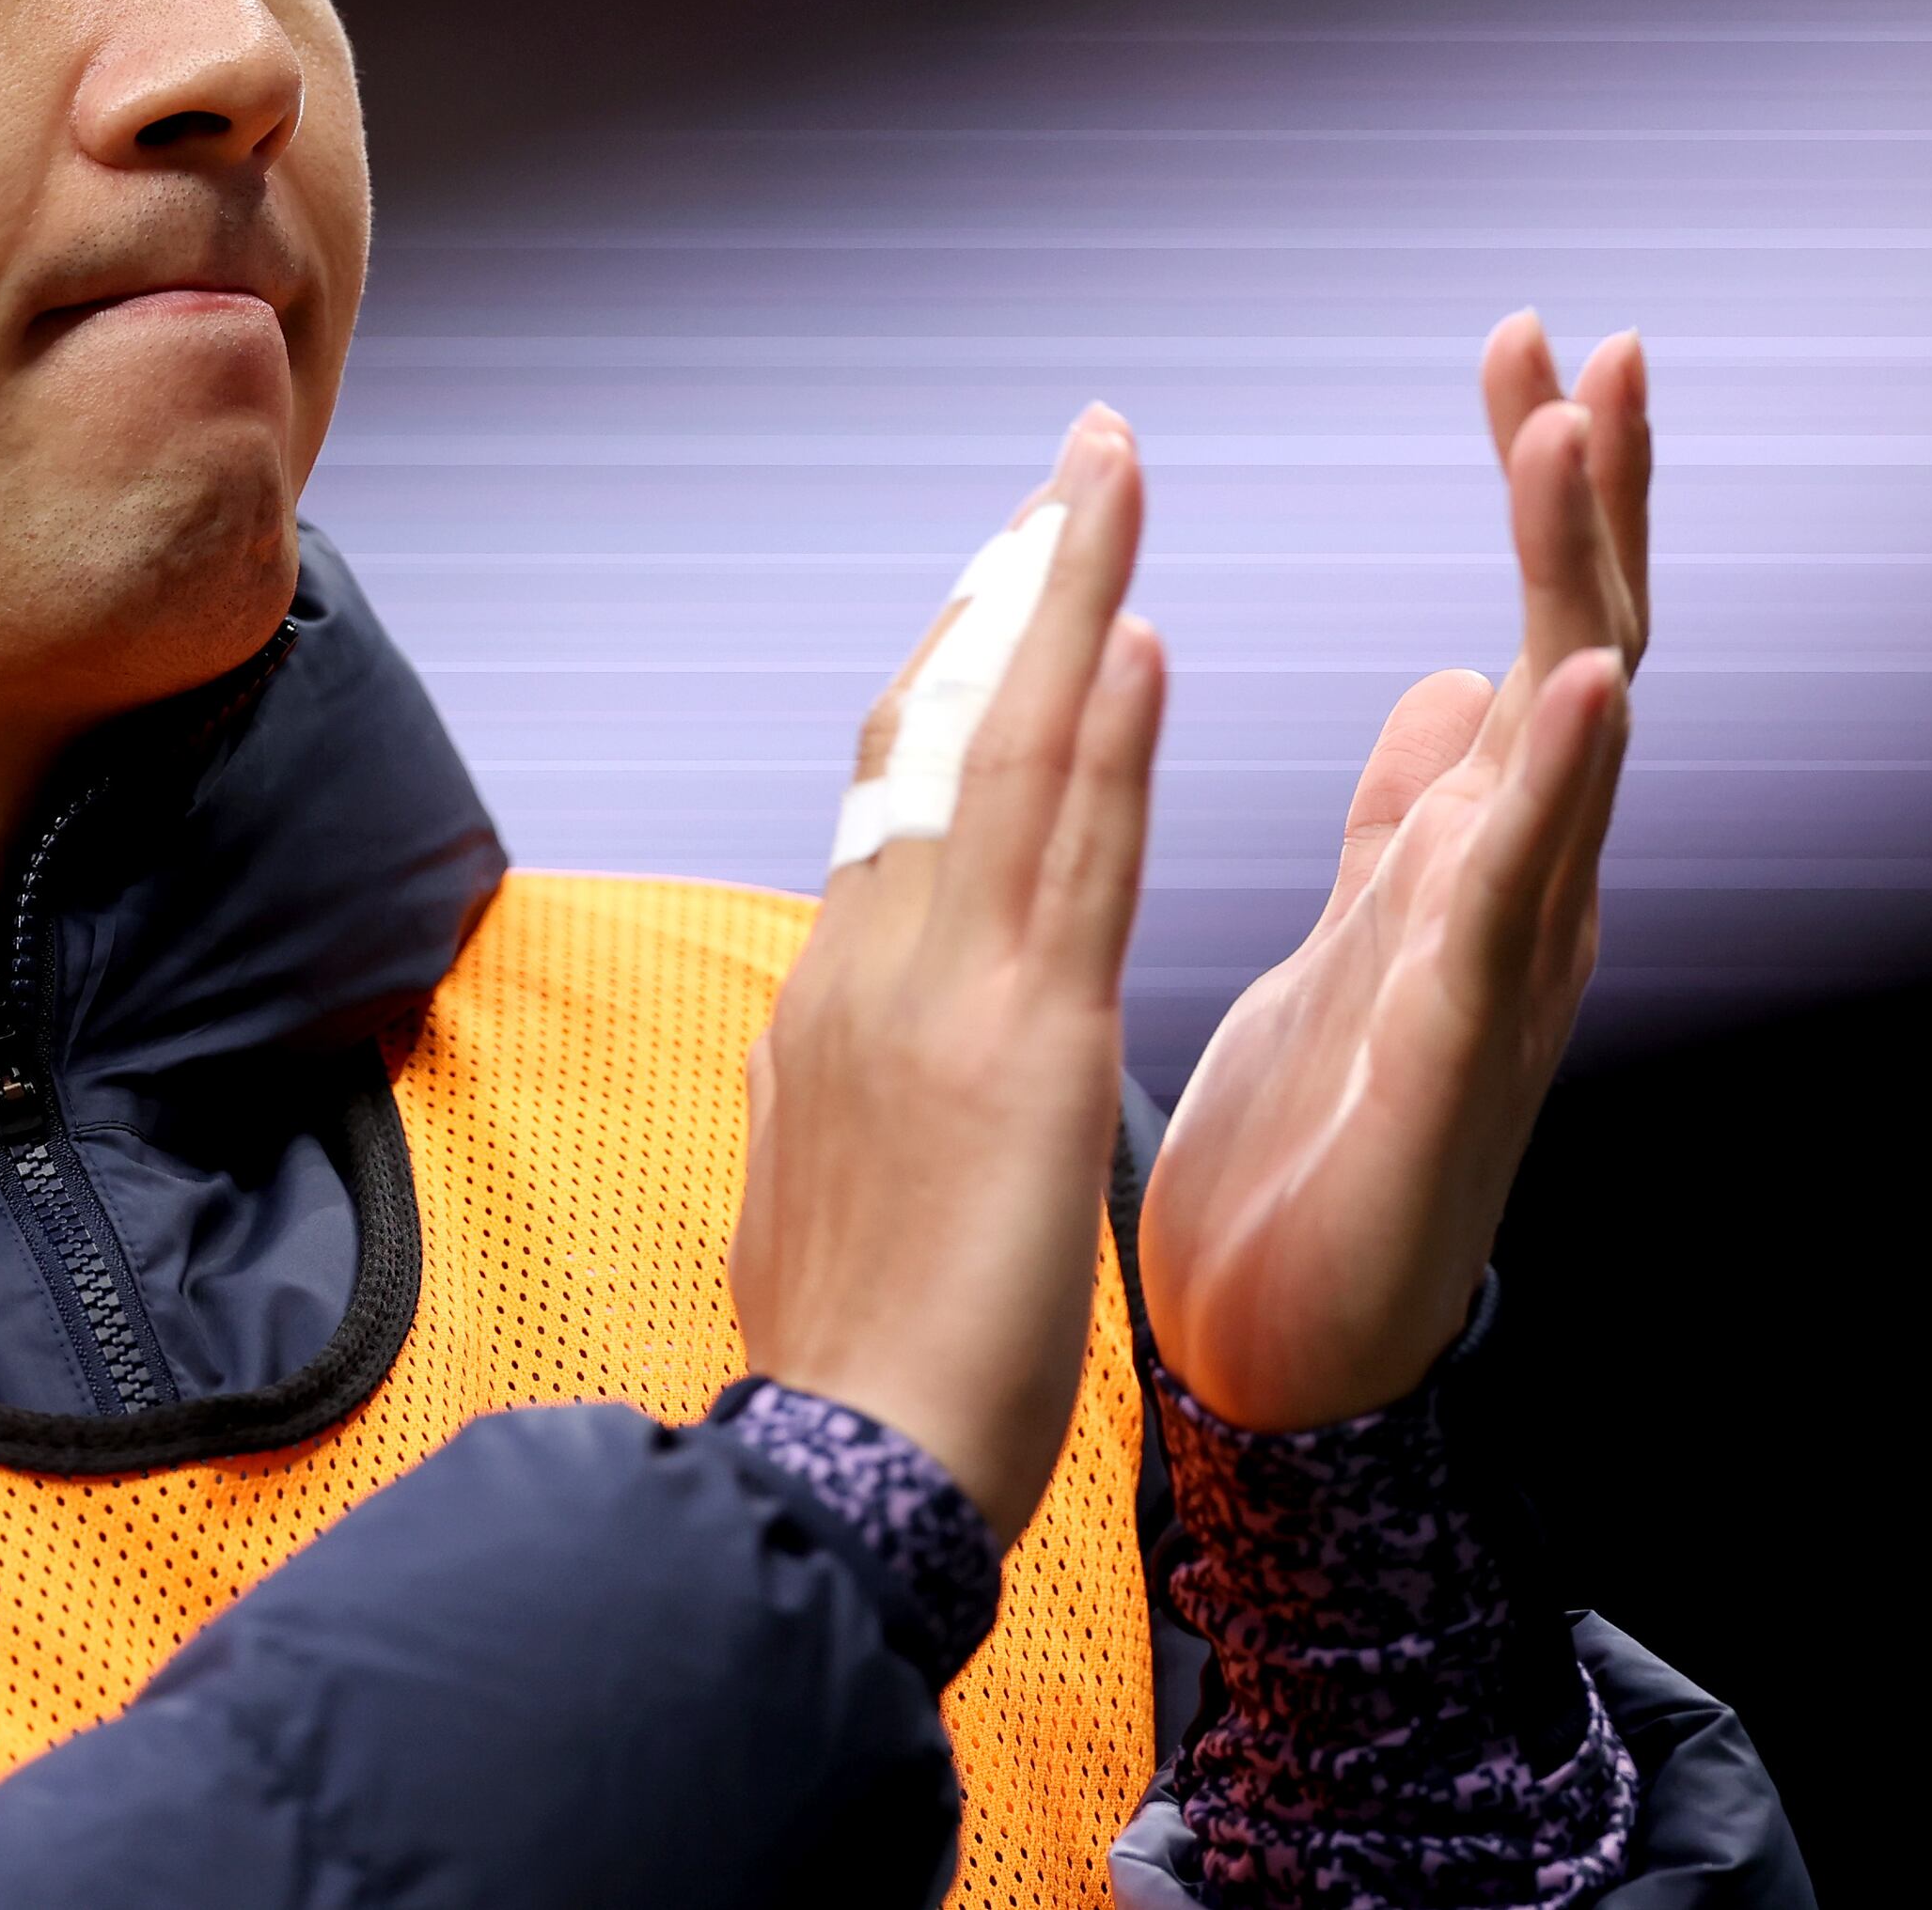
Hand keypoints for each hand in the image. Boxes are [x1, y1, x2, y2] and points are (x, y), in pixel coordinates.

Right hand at [734, 408, 1160, 1540]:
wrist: (845, 1466)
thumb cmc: (848, 1360)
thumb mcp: (802, 1193)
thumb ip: (808, 1095)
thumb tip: (796, 1048)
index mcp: (836, 997)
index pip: (900, 790)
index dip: (955, 667)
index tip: (1011, 576)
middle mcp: (873, 962)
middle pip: (941, 727)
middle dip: (1014, 584)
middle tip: (1080, 464)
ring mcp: (940, 992)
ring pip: (1008, 754)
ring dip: (1066, 600)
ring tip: (1112, 480)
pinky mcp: (1022, 1048)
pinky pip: (1072, 862)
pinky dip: (1101, 738)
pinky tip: (1135, 639)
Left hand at [1140, 312, 1649, 1430]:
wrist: (1283, 1341)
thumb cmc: (1328, 1138)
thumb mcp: (1368, 930)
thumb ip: (1421, 812)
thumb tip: (1457, 683)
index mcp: (1478, 850)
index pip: (1533, 628)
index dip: (1545, 493)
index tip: (1532, 342)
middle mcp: (1519, 893)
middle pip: (1580, 654)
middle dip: (1591, 502)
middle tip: (1597, 345)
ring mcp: (1502, 972)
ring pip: (1563, 749)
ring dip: (1573, 589)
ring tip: (1576, 446)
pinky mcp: (1448, 1057)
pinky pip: (1504, 904)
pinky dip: (1546, 791)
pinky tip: (1576, 691)